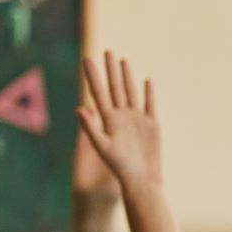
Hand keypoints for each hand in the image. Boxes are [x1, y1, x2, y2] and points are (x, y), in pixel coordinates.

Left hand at [75, 53, 165, 195]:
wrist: (142, 180)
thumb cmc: (120, 168)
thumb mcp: (103, 147)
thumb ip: (90, 128)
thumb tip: (79, 108)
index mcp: (108, 119)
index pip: (98, 92)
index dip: (92, 75)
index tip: (87, 59)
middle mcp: (121, 116)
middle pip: (114, 87)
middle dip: (110, 69)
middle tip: (106, 50)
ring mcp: (137, 119)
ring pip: (131, 92)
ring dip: (126, 76)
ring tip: (123, 59)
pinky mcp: (152, 125)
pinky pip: (149, 104)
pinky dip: (148, 92)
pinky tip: (146, 81)